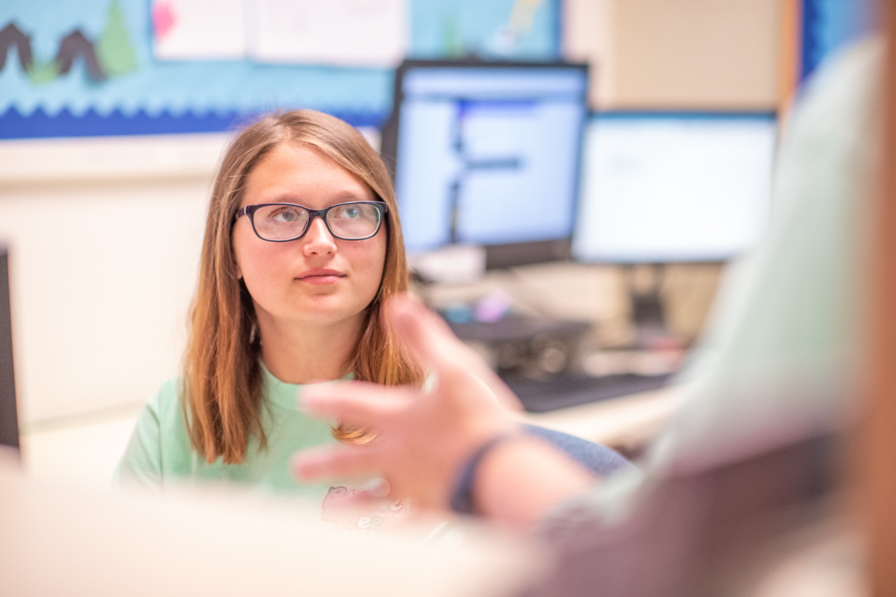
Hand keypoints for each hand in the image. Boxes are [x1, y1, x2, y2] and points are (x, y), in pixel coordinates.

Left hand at [292, 294, 519, 510]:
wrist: (502, 473)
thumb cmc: (480, 420)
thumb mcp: (454, 368)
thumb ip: (423, 338)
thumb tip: (398, 304)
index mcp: (401, 419)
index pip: (354, 405)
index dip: (329, 399)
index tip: (305, 398)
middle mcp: (398, 455)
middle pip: (351, 460)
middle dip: (324, 463)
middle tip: (298, 468)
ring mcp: (412, 487)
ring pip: (371, 498)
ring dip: (349, 503)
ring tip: (330, 508)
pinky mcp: (431, 510)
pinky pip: (403, 524)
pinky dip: (389, 529)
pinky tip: (381, 534)